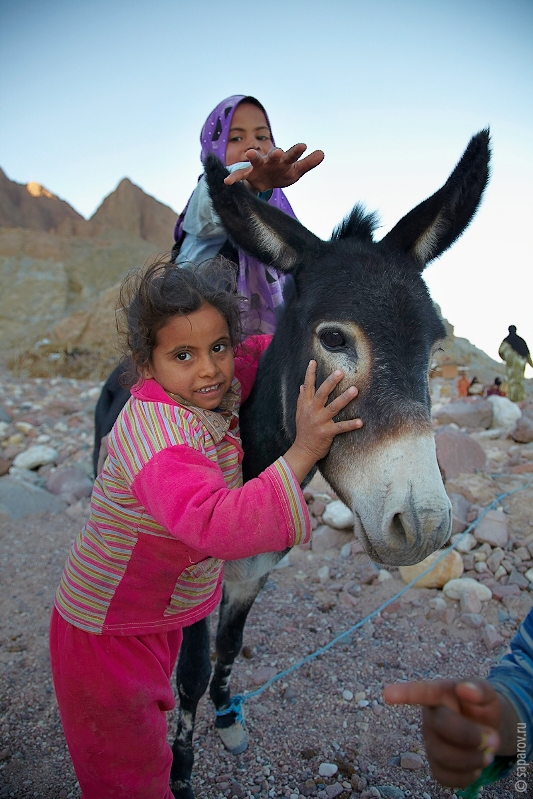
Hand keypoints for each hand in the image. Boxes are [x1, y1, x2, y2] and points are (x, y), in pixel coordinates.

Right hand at [224, 144, 323, 192]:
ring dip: (252, 156)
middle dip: (275, 153)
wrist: (263, 182)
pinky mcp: (248, 175)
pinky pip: (240, 176)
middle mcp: (270, 160)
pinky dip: (233, 178)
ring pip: (255, 160)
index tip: (303, 146)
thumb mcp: (295, 171)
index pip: (291, 155)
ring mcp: (258, 166)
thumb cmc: (281, 174)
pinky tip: (227, 181)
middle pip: (273, 155)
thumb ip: (307, 163)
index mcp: (283, 160)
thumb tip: (322, 153)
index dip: (296, 151)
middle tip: (278, 152)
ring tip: (249, 153)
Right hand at [283, 360, 361, 483]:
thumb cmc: (303, 431)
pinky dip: (351, 425)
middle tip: (340, 372)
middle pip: (322, 394)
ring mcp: (320, 422)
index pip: (308, 387)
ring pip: (333, 408)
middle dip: (330, 382)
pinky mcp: (327, 433)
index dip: (310, 374)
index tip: (313, 362)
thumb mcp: (300, 414)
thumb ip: (301, 399)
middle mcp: (312, 411)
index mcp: (306, 406)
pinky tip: (361, 421)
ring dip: (344, 398)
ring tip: (355, 390)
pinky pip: (341, 427)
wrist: (303, 451)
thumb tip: (301, 385)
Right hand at [383, 679, 508, 788]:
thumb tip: (466, 688)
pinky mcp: (436, 765)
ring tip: (489, 753)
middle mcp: (429, 718)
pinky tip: (476, 766)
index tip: (387, 694)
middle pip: (441, 727)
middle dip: (471, 736)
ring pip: (442, 755)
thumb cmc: (480, 707)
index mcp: (438, 694)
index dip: (404, 693)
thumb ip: (480, 688)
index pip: (421, 692)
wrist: (486, 729)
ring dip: (472, 759)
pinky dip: (466, 776)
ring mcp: (430, 742)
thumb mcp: (486, 693)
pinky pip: (444, 777)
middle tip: (494, 739)